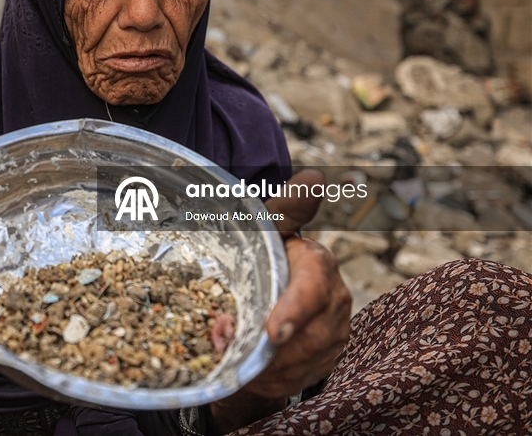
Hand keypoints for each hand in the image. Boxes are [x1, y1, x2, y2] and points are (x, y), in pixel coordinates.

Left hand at [208, 170, 351, 432]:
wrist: (273, 288)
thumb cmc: (267, 250)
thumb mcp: (270, 227)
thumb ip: (287, 205)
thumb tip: (315, 175)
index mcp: (319, 264)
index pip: (314, 290)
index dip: (294, 312)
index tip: (273, 332)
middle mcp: (335, 302)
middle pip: (304, 338)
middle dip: (261, 347)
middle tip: (222, 340)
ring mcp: (333, 335)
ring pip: (297, 365)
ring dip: (258, 365)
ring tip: (225, 350)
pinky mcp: (324, 362)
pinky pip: (293, 382)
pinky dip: (264, 379)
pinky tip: (243, 367)